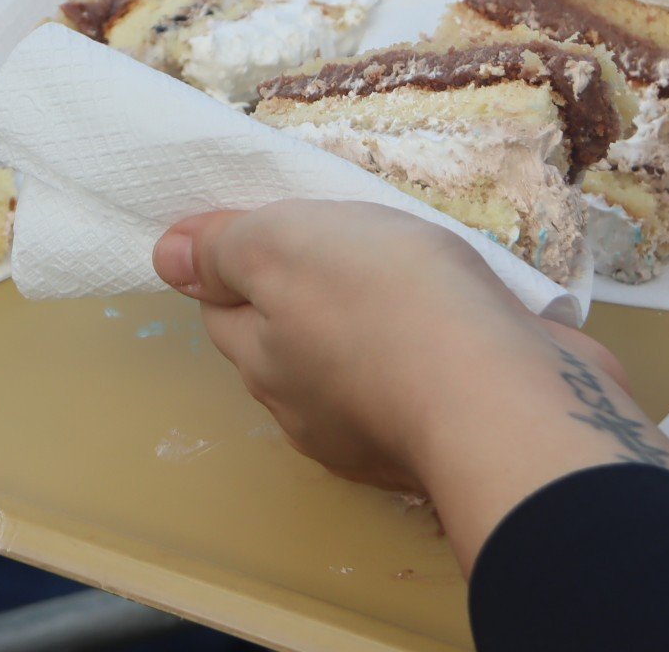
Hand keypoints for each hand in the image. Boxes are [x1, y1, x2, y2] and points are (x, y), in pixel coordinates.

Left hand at [154, 202, 668, 571]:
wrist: (504, 396)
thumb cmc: (384, 302)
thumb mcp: (284, 245)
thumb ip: (224, 250)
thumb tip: (164, 257)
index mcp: (264, 364)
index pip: (226, 313)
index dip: (242, 268)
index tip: (279, 230)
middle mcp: (310, 414)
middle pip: (288, 346)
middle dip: (307, 301)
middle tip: (349, 248)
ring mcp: (381, 436)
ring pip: (356, 370)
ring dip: (373, 331)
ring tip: (411, 280)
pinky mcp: (451, 436)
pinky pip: (421, 388)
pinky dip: (429, 357)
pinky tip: (455, 328)